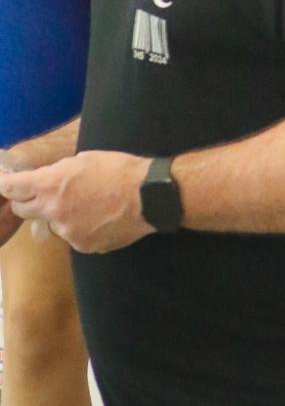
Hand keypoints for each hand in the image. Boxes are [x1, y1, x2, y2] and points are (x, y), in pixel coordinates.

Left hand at [0, 152, 152, 252]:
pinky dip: (81, 228)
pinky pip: (73, 236)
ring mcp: (67, 232)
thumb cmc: (120, 170)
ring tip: (89, 205)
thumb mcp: (85, 159)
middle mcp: (53, 211)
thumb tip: (48, 180)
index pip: (14, 188)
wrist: (149, 196)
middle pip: (23, 211)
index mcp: (52, 185)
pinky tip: (100, 218)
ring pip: (52, 224)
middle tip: (43, 194)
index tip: (4, 184)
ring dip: (61, 215)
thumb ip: (60, 172)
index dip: (6, 185)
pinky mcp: (82, 246)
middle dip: (27, 202)